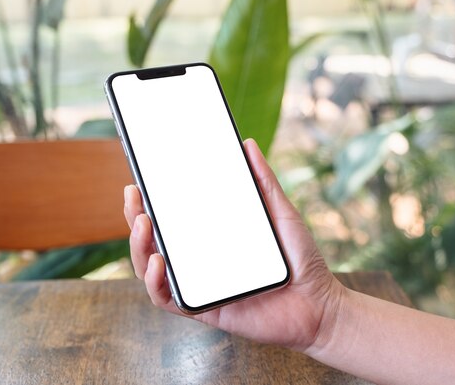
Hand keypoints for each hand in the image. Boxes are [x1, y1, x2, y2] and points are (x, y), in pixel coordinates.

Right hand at [123, 138, 343, 350]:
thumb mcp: (281, 213)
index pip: (173, 218)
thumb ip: (264, 182)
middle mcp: (200, 260)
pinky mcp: (206, 310)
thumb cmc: (300, 260)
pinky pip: (170, 300)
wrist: (320, 305)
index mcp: (213, 237)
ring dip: (139, 247)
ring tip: (143, 224)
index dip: (151, 201)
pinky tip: (158, 262)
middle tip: (134, 196)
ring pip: (152, 269)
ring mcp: (200, 285)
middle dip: (136, 218)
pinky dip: (156, 283)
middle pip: (155, 241)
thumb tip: (247, 144)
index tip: (140, 180)